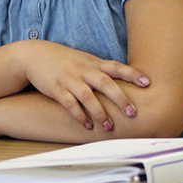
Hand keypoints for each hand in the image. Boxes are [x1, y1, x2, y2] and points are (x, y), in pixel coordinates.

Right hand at [20, 42, 149, 131]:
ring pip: (88, 96)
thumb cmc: (64, 60)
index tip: (147, 83)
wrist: (35, 55)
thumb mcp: (84, 60)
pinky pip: (69, 104)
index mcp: (93, 63)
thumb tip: (126, 81)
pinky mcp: (56, 89)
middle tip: (132, 113)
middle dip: (120, 98)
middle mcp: (83, 71)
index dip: (132, 74)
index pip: (116, 67)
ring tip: (109, 127)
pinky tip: (87, 125)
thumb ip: (102, 69)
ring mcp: (69, 79)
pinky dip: (79, 115)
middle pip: (105, 83)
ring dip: (100, 113)